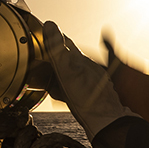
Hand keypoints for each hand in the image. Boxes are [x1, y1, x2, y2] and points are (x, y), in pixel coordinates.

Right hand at [43, 21, 135, 140]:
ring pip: (74, 71)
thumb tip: (50, 25)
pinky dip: (66, 85)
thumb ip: (58, 49)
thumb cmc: (87, 99)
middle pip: (69, 57)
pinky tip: (63, 91)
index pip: (65, 43)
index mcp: (81, 61)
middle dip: (57, 53)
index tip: (44, 29)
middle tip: (44, 49)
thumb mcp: (68, 71)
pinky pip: (75, 85)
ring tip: (51, 70)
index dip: (53, 36)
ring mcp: (90, 82)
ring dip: (62, 69)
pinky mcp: (91, 94)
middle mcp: (88, 69)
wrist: (105, 122)